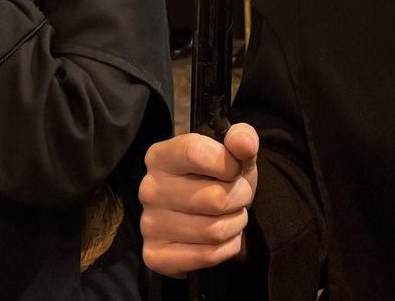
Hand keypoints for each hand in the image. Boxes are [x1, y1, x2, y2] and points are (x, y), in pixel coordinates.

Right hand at [139, 125, 258, 276]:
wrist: (207, 217)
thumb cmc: (219, 179)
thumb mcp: (233, 154)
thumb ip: (242, 139)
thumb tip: (245, 144)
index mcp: (161, 156)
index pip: (197, 153)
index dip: (228, 164)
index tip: (236, 170)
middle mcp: (149, 189)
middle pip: (214, 198)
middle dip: (239, 199)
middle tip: (237, 198)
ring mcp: (149, 224)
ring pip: (214, 230)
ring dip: (235, 224)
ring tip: (230, 216)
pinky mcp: (155, 256)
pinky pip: (207, 255)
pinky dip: (227, 248)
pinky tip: (221, 238)